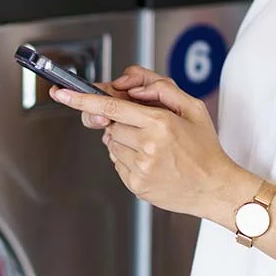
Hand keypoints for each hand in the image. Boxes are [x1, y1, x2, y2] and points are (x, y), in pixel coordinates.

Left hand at [50, 68, 254, 218]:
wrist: (215, 187)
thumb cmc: (204, 147)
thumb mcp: (193, 108)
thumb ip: (161, 88)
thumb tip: (130, 89)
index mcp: (160, 123)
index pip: (110, 107)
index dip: (81, 100)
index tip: (61, 94)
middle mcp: (148, 146)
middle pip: (110, 125)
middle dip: (122, 123)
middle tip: (145, 128)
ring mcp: (140, 168)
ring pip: (112, 145)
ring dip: (126, 142)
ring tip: (155, 149)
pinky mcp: (136, 185)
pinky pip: (117, 163)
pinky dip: (129, 159)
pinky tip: (152, 161)